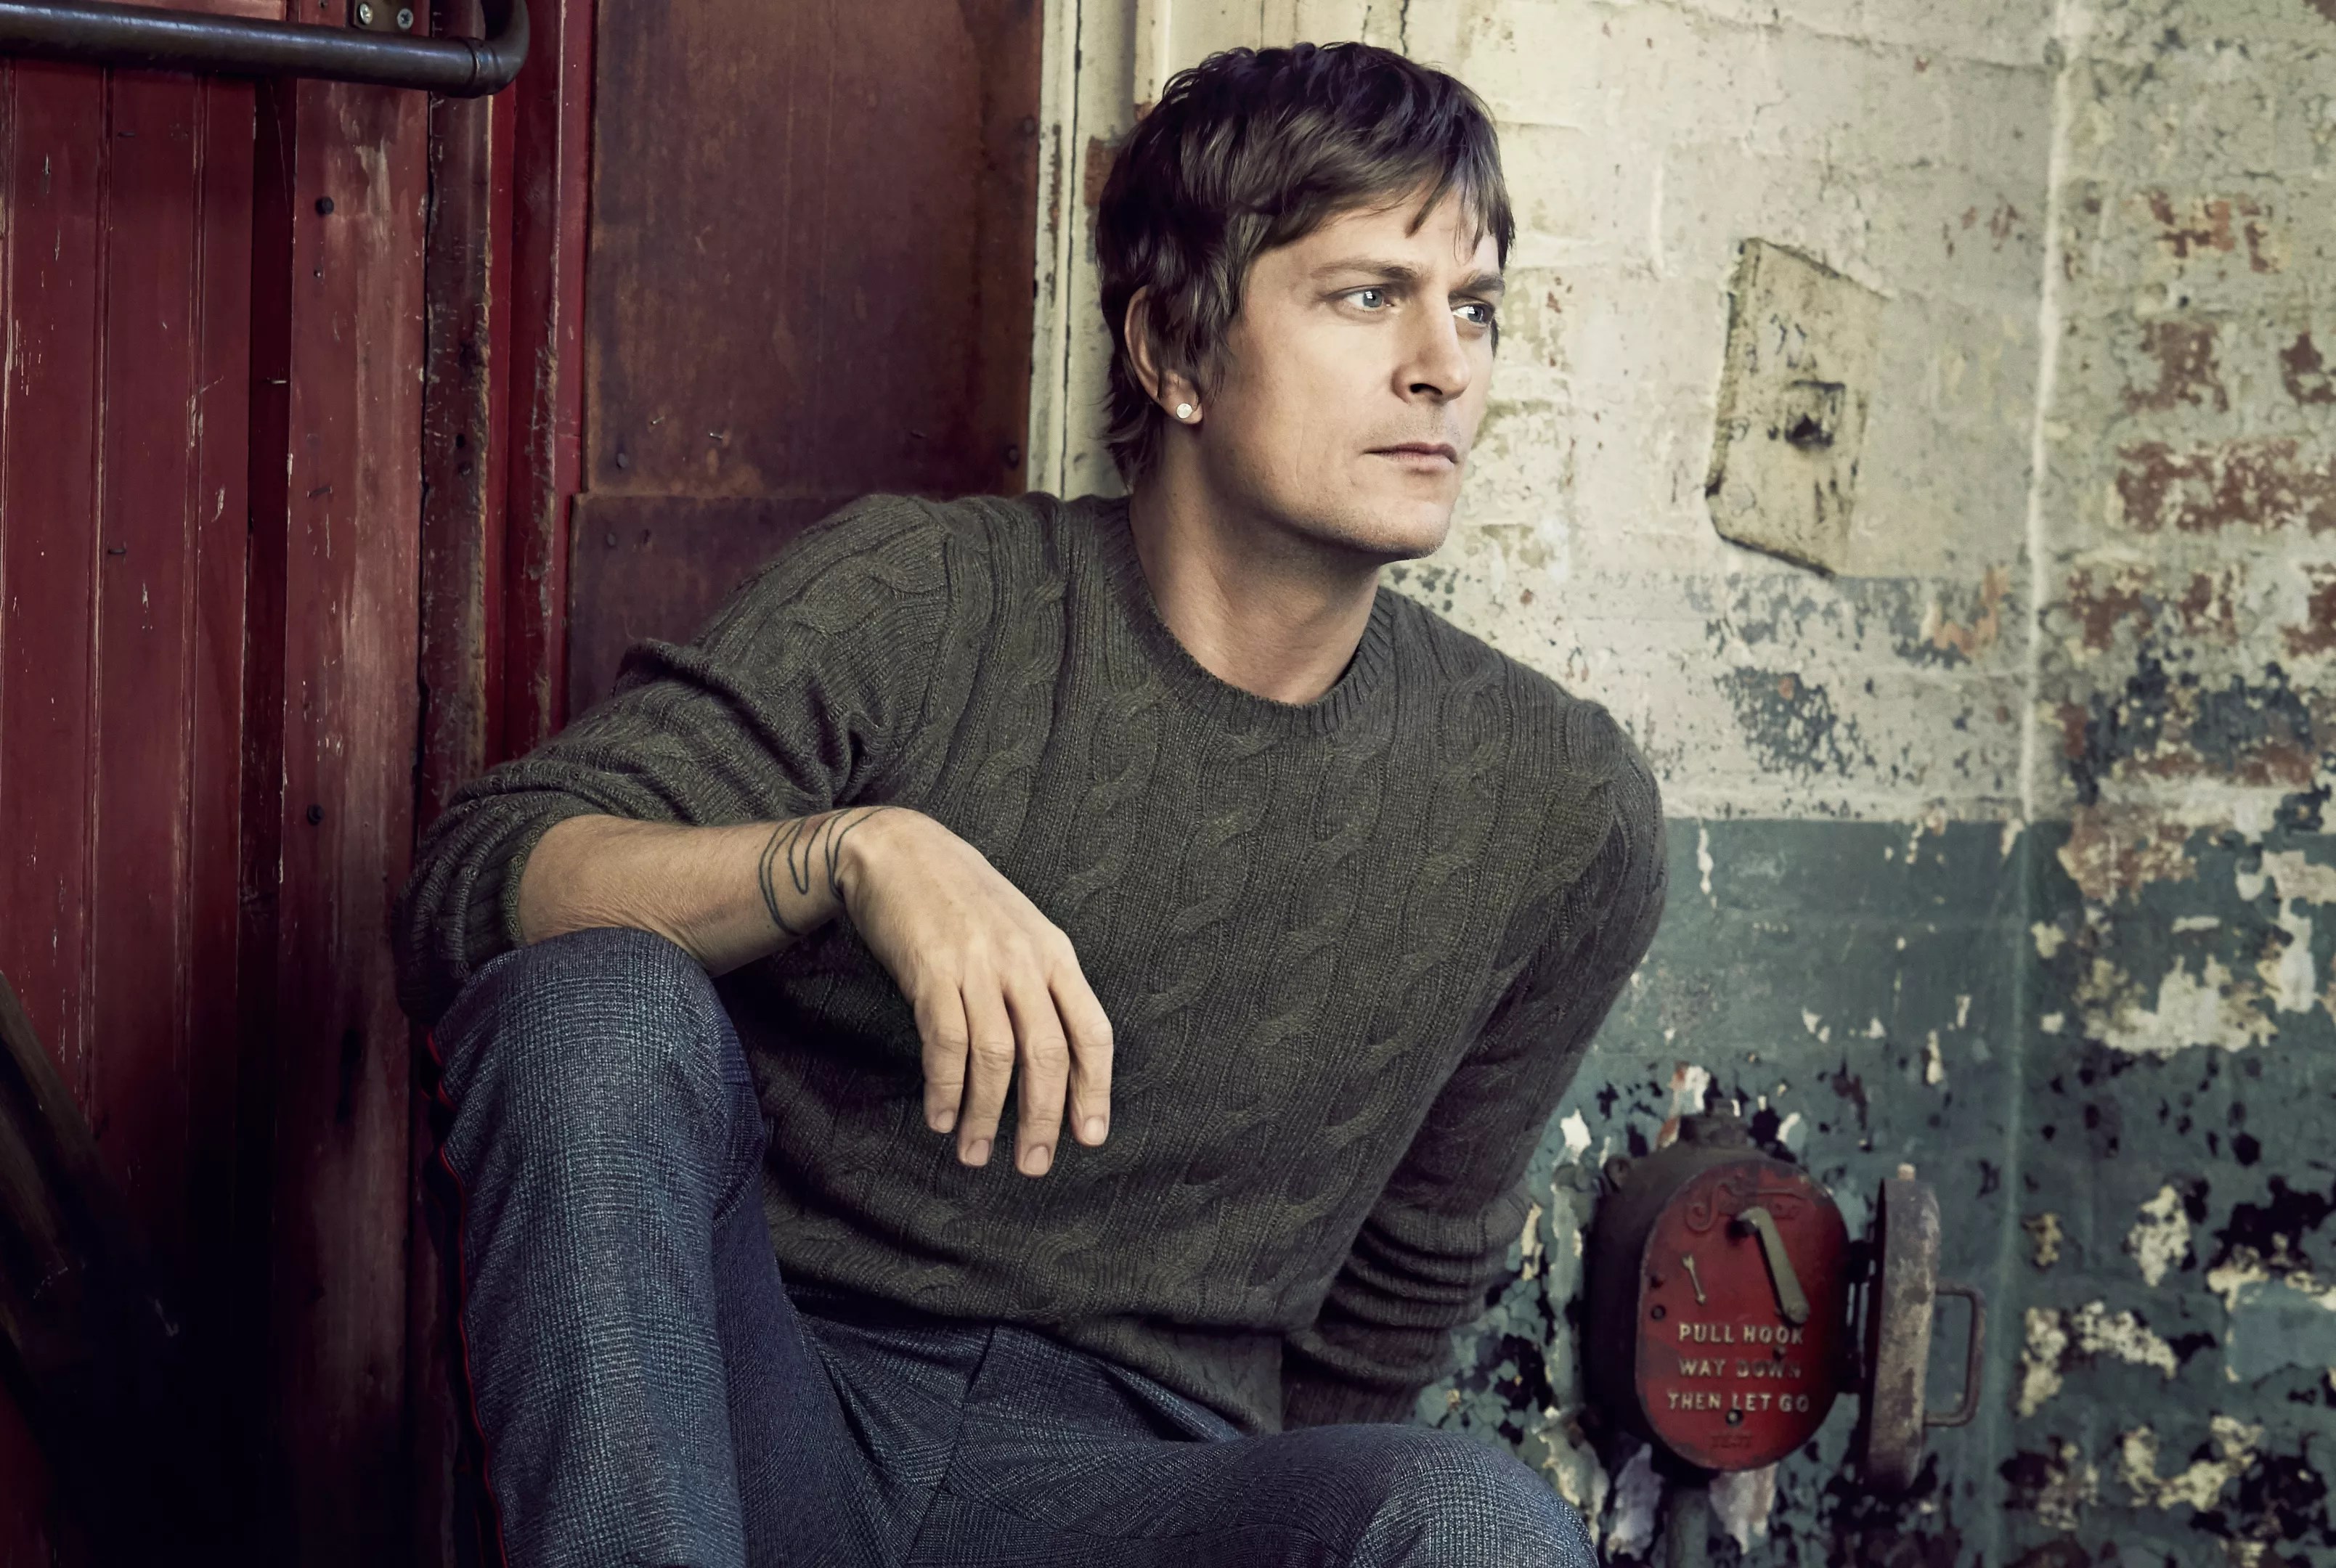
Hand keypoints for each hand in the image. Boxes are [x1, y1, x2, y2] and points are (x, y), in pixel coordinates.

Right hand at [836, 810, 1112, 1174]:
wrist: (897, 849)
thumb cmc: (960, 898)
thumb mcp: (1019, 930)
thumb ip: (1039, 984)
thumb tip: (1054, 1059)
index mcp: (1054, 953)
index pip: (1091, 1031)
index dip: (1094, 1089)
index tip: (1091, 1136)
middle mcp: (1023, 960)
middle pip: (1047, 1053)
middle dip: (1043, 1117)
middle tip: (1033, 1164)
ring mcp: (978, 964)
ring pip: (995, 1057)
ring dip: (986, 1114)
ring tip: (975, 1153)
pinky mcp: (931, 971)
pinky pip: (946, 1044)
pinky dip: (946, 1089)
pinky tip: (942, 1117)